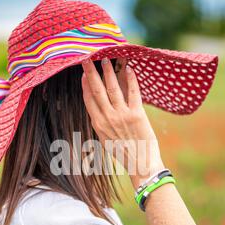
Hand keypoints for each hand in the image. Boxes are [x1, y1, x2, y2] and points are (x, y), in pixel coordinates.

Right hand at [81, 57, 164, 188]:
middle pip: (97, 91)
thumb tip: (99, 110)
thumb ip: (102, 124)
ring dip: (109, 72)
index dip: (85, 85)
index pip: (89, 100)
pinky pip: (133, 93)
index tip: (83, 73)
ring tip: (106, 59)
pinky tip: (129, 69)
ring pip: (113, 88)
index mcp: (98, 125)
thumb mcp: (106, 141)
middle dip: (92, 73)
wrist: (140, 165)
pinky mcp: (137, 115)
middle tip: (88, 59)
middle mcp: (108, 118)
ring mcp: (122, 116)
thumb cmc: (124, 154)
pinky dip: (131, 80)